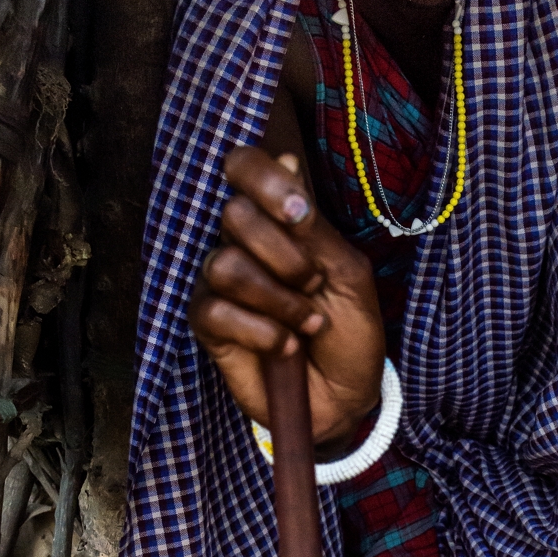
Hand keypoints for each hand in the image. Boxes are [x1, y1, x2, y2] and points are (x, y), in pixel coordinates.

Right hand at [190, 148, 384, 447]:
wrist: (346, 396)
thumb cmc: (349, 331)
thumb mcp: (348, 273)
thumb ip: (314, 226)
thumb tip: (286, 159)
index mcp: (276, 218)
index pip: (243, 166)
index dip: (263, 180)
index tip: (299, 215)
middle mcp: (242, 242)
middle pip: (235, 214)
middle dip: (287, 257)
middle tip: (313, 286)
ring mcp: (219, 283)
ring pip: (225, 265)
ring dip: (279, 302)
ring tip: (307, 325)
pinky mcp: (207, 324)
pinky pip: (216, 311)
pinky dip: (263, 334)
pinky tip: (285, 348)